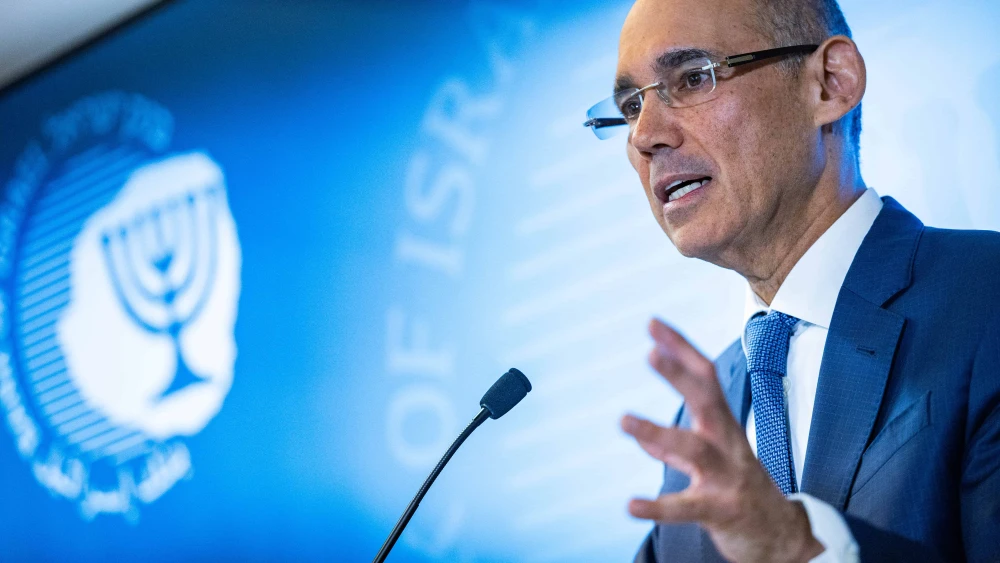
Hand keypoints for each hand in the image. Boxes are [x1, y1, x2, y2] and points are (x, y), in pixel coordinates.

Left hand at [621, 318, 823, 562]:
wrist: (782, 539)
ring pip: (694, 450)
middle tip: (651, 353)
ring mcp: (725, 477)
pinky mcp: (719, 511)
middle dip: (680, 376)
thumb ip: (674, 449)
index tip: (653, 324)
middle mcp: (727, 446)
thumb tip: (643, 437)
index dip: (681, 350)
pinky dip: (657, 506)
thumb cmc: (739, 492)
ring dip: (657, 432)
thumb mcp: (710, 462)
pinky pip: (686, 508)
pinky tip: (631, 505)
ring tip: (624, 420)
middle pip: (707, 402)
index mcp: (723, 428)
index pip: (705, 379)